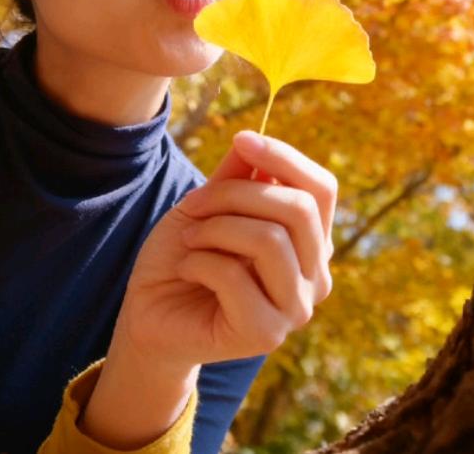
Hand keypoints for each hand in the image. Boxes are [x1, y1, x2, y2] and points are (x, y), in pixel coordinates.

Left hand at [111, 129, 336, 369]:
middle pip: (299, 208)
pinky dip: (199, 260)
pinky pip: (235, 276)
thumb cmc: (184, 254)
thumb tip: (252, 139)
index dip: (284, 157)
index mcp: (310, 241)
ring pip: (270, 239)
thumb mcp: (208, 204)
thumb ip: (236, 175)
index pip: (322, 188)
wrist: (151, 312)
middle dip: (236, 193)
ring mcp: (295, 309)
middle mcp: (315, 276)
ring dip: (214, 228)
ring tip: (189, 238)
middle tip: (193, 203)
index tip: (241, 139)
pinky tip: (187, 268)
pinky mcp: (266, 334)